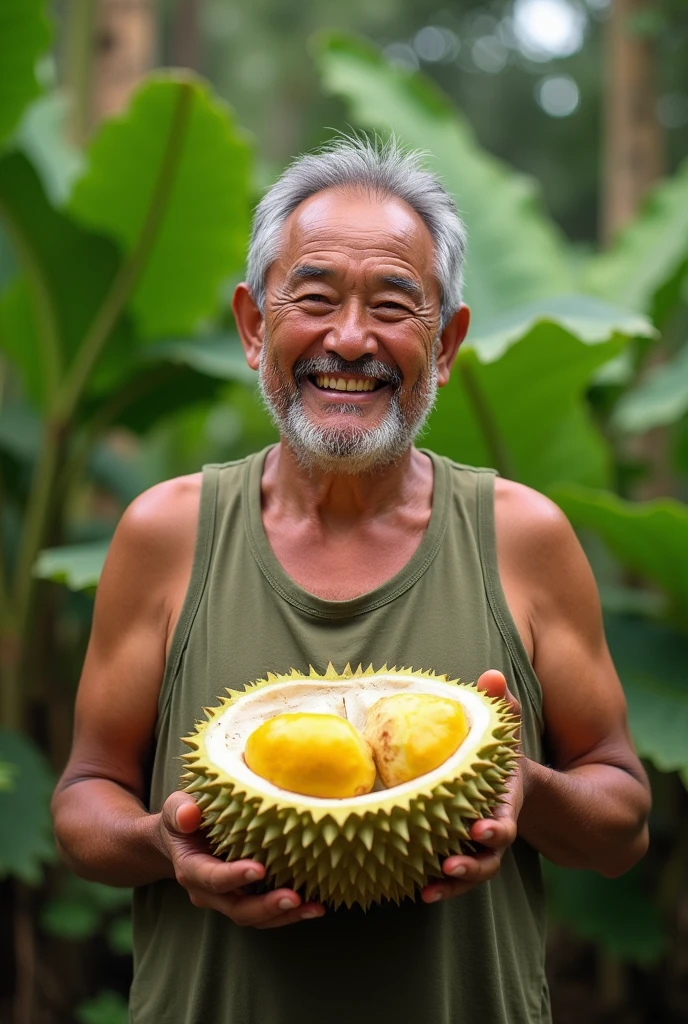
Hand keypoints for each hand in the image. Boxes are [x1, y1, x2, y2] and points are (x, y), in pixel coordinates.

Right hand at [158, 791, 324, 927]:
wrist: (181, 837)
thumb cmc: (184, 816)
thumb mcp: (176, 808)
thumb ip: (180, 810)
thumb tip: (189, 815)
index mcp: (191, 869)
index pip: (212, 878)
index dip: (234, 877)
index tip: (259, 869)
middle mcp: (208, 891)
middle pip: (237, 908)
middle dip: (266, 906)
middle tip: (293, 898)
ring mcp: (227, 899)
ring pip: (254, 916)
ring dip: (284, 915)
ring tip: (313, 908)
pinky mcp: (244, 898)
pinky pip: (265, 913)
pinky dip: (289, 913)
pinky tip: (315, 906)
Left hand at [421, 669, 523, 903]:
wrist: (507, 786)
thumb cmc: (498, 757)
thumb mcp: (503, 733)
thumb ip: (502, 706)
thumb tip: (491, 675)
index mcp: (503, 803)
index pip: (505, 822)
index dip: (495, 829)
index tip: (480, 830)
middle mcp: (492, 829)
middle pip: (490, 858)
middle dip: (472, 865)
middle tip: (451, 864)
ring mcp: (476, 848)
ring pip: (471, 873)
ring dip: (453, 884)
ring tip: (430, 889)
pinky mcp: (457, 853)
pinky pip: (450, 877)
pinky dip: (438, 887)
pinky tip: (417, 891)